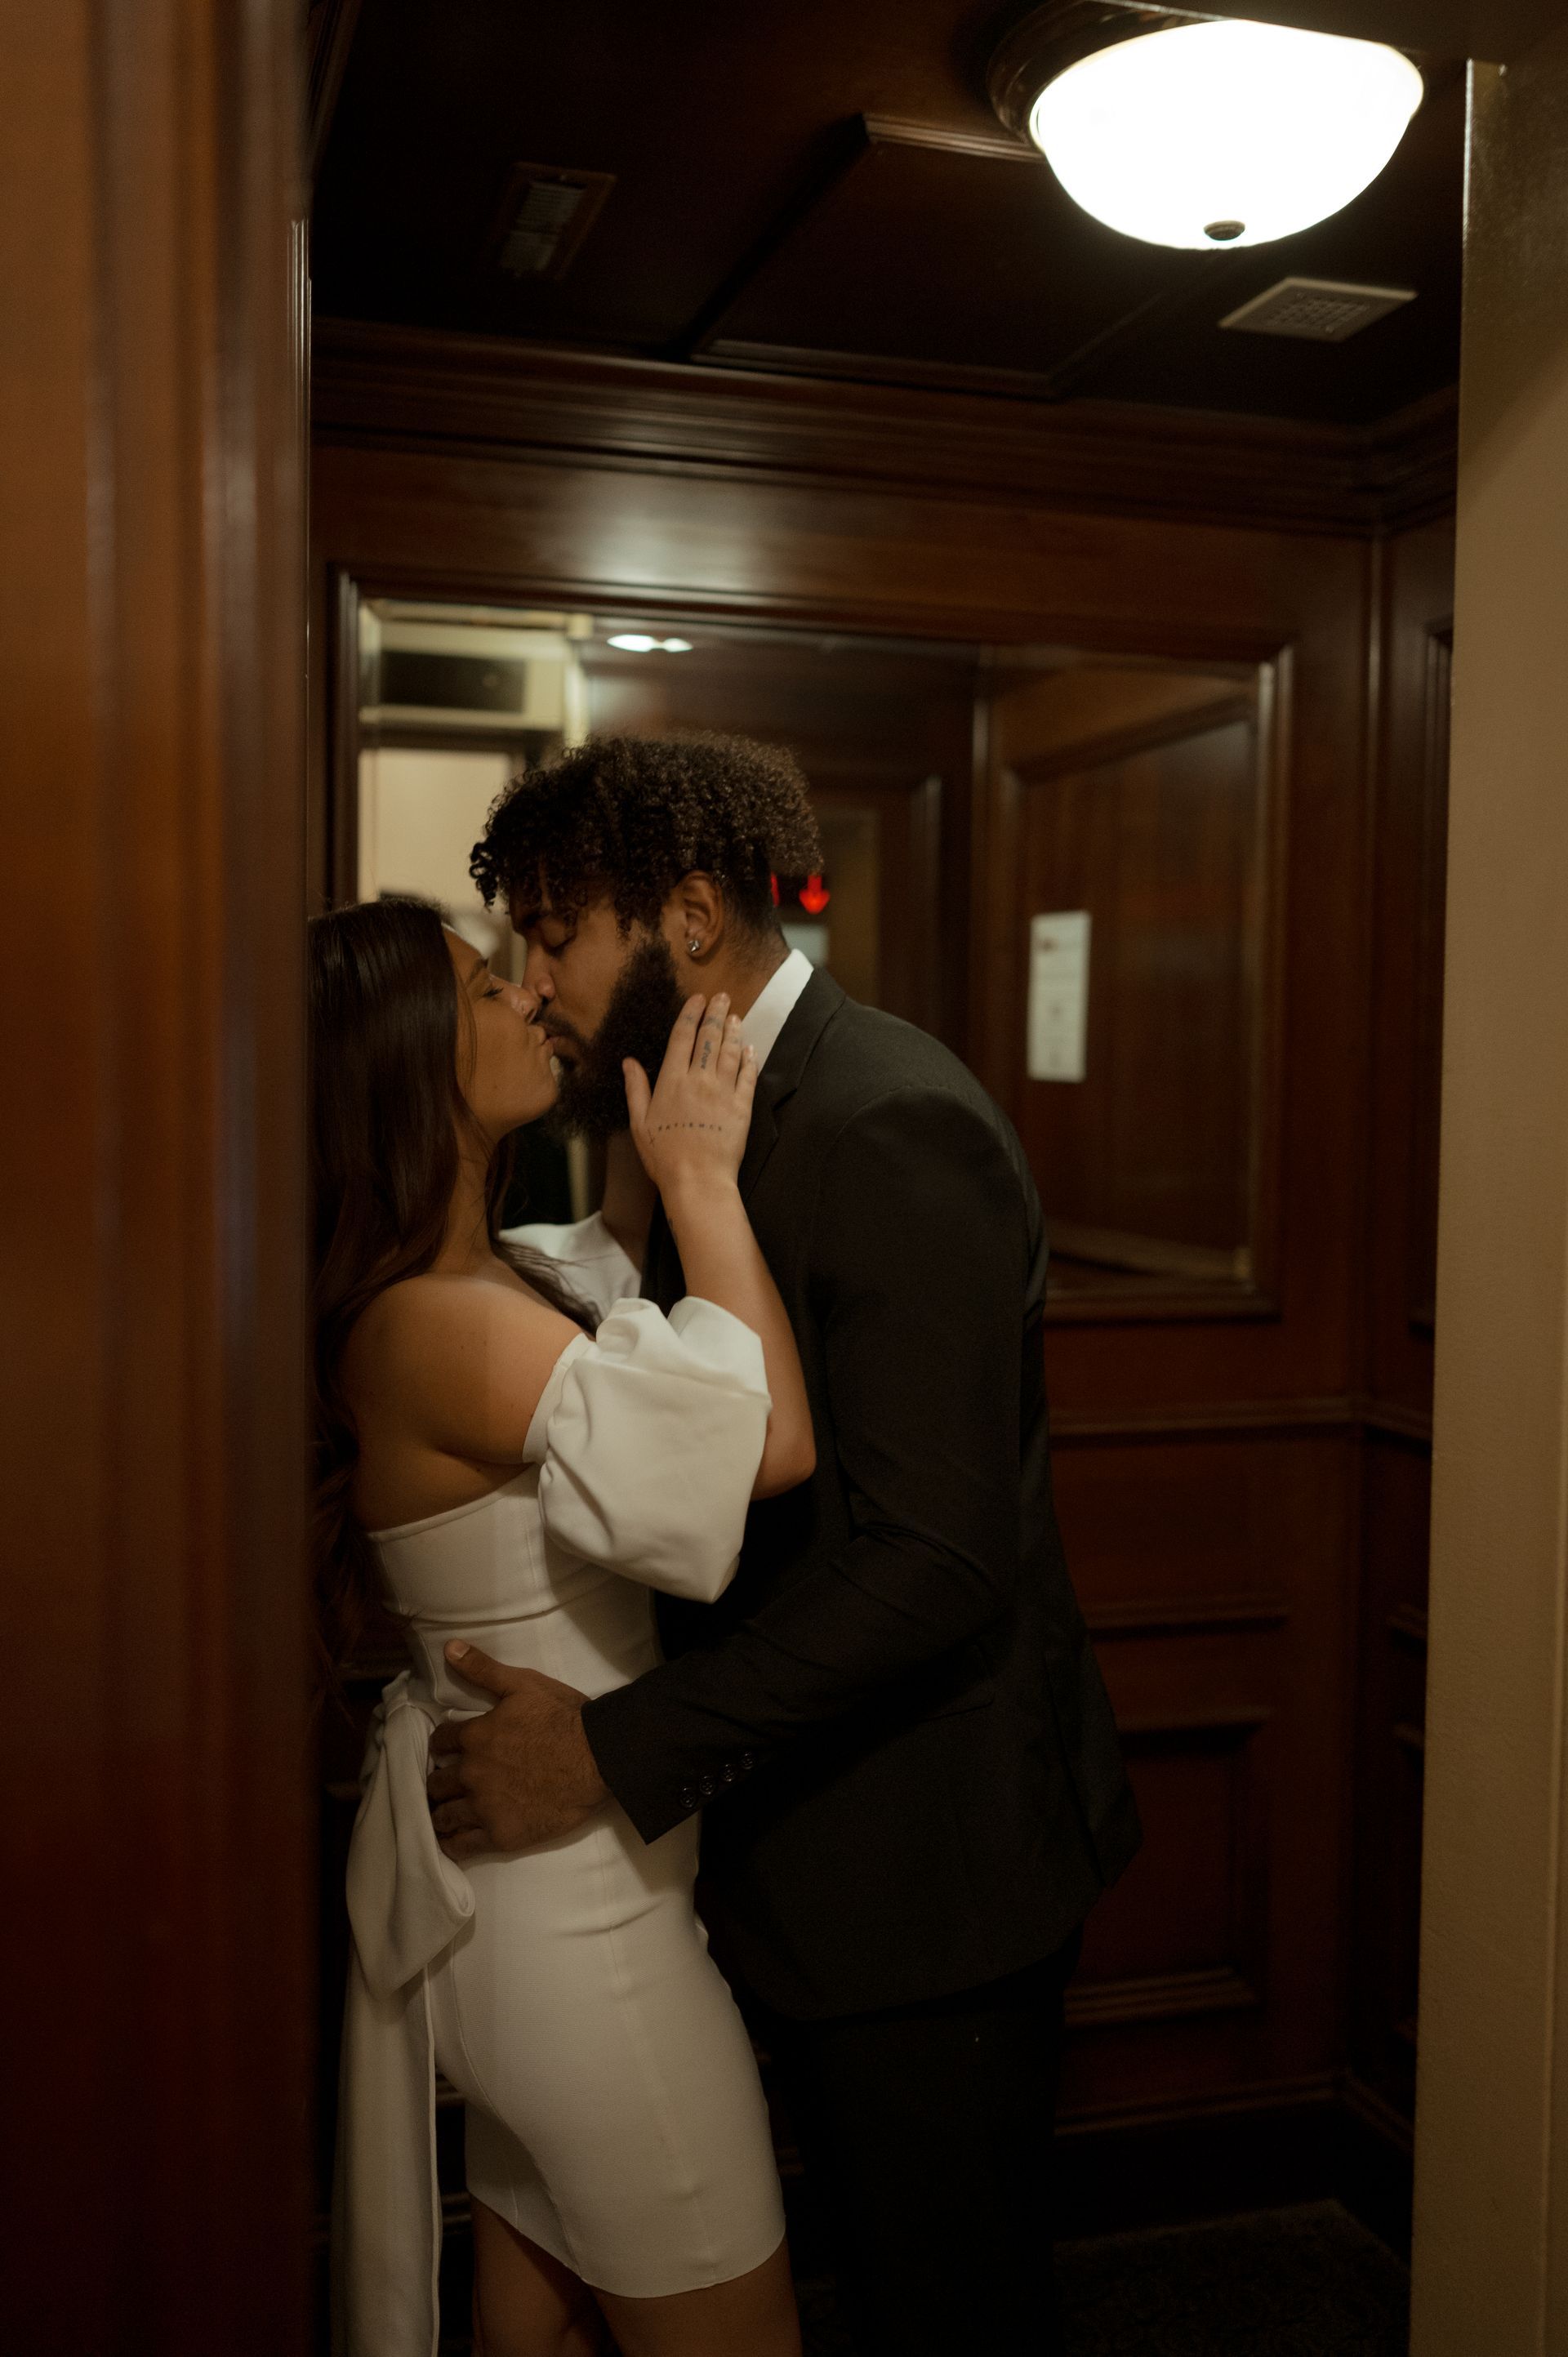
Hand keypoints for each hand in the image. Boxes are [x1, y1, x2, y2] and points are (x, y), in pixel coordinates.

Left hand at [426, 1643, 607, 1858]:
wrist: (599, 1758)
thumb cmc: (563, 1717)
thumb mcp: (523, 1684)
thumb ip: (483, 1669)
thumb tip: (449, 1647)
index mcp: (474, 1737)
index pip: (440, 1741)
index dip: (442, 1744)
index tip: (446, 1749)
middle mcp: (472, 1774)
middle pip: (437, 1783)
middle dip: (438, 1781)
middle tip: (444, 1783)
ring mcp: (485, 1808)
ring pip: (445, 1816)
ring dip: (441, 1813)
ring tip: (443, 1813)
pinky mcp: (501, 1835)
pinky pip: (463, 1846)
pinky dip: (453, 1843)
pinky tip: (451, 1840)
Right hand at [623, 993, 756, 1200]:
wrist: (697, 1179)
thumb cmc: (664, 1156)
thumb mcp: (639, 1122)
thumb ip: (636, 1088)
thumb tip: (628, 1062)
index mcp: (672, 1081)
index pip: (682, 1037)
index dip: (690, 1014)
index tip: (697, 999)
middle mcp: (699, 1079)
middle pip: (709, 1038)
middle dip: (715, 1013)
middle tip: (721, 997)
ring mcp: (723, 1091)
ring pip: (730, 1052)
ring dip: (733, 1031)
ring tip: (734, 1016)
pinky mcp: (742, 1106)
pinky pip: (748, 1076)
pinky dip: (749, 1059)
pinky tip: (750, 1048)